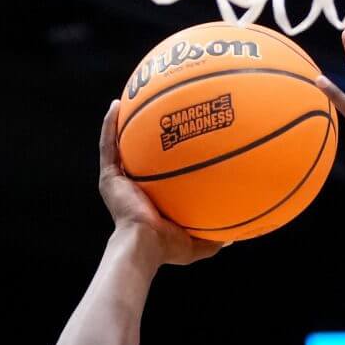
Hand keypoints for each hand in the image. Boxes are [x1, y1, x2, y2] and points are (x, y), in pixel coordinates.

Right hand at [97, 101, 222, 265]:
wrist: (143, 245)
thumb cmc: (167, 248)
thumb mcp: (198, 243)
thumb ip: (215, 238)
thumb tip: (236, 236)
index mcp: (150, 199)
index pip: (158, 171)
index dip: (166, 154)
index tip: (180, 134)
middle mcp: (133, 187)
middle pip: (139, 152)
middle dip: (145, 130)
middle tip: (158, 108)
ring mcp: (119, 181)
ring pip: (119, 144)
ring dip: (122, 121)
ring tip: (130, 96)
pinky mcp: (109, 177)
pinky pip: (108, 145)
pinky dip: (110, 125)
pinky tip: (116, 105)